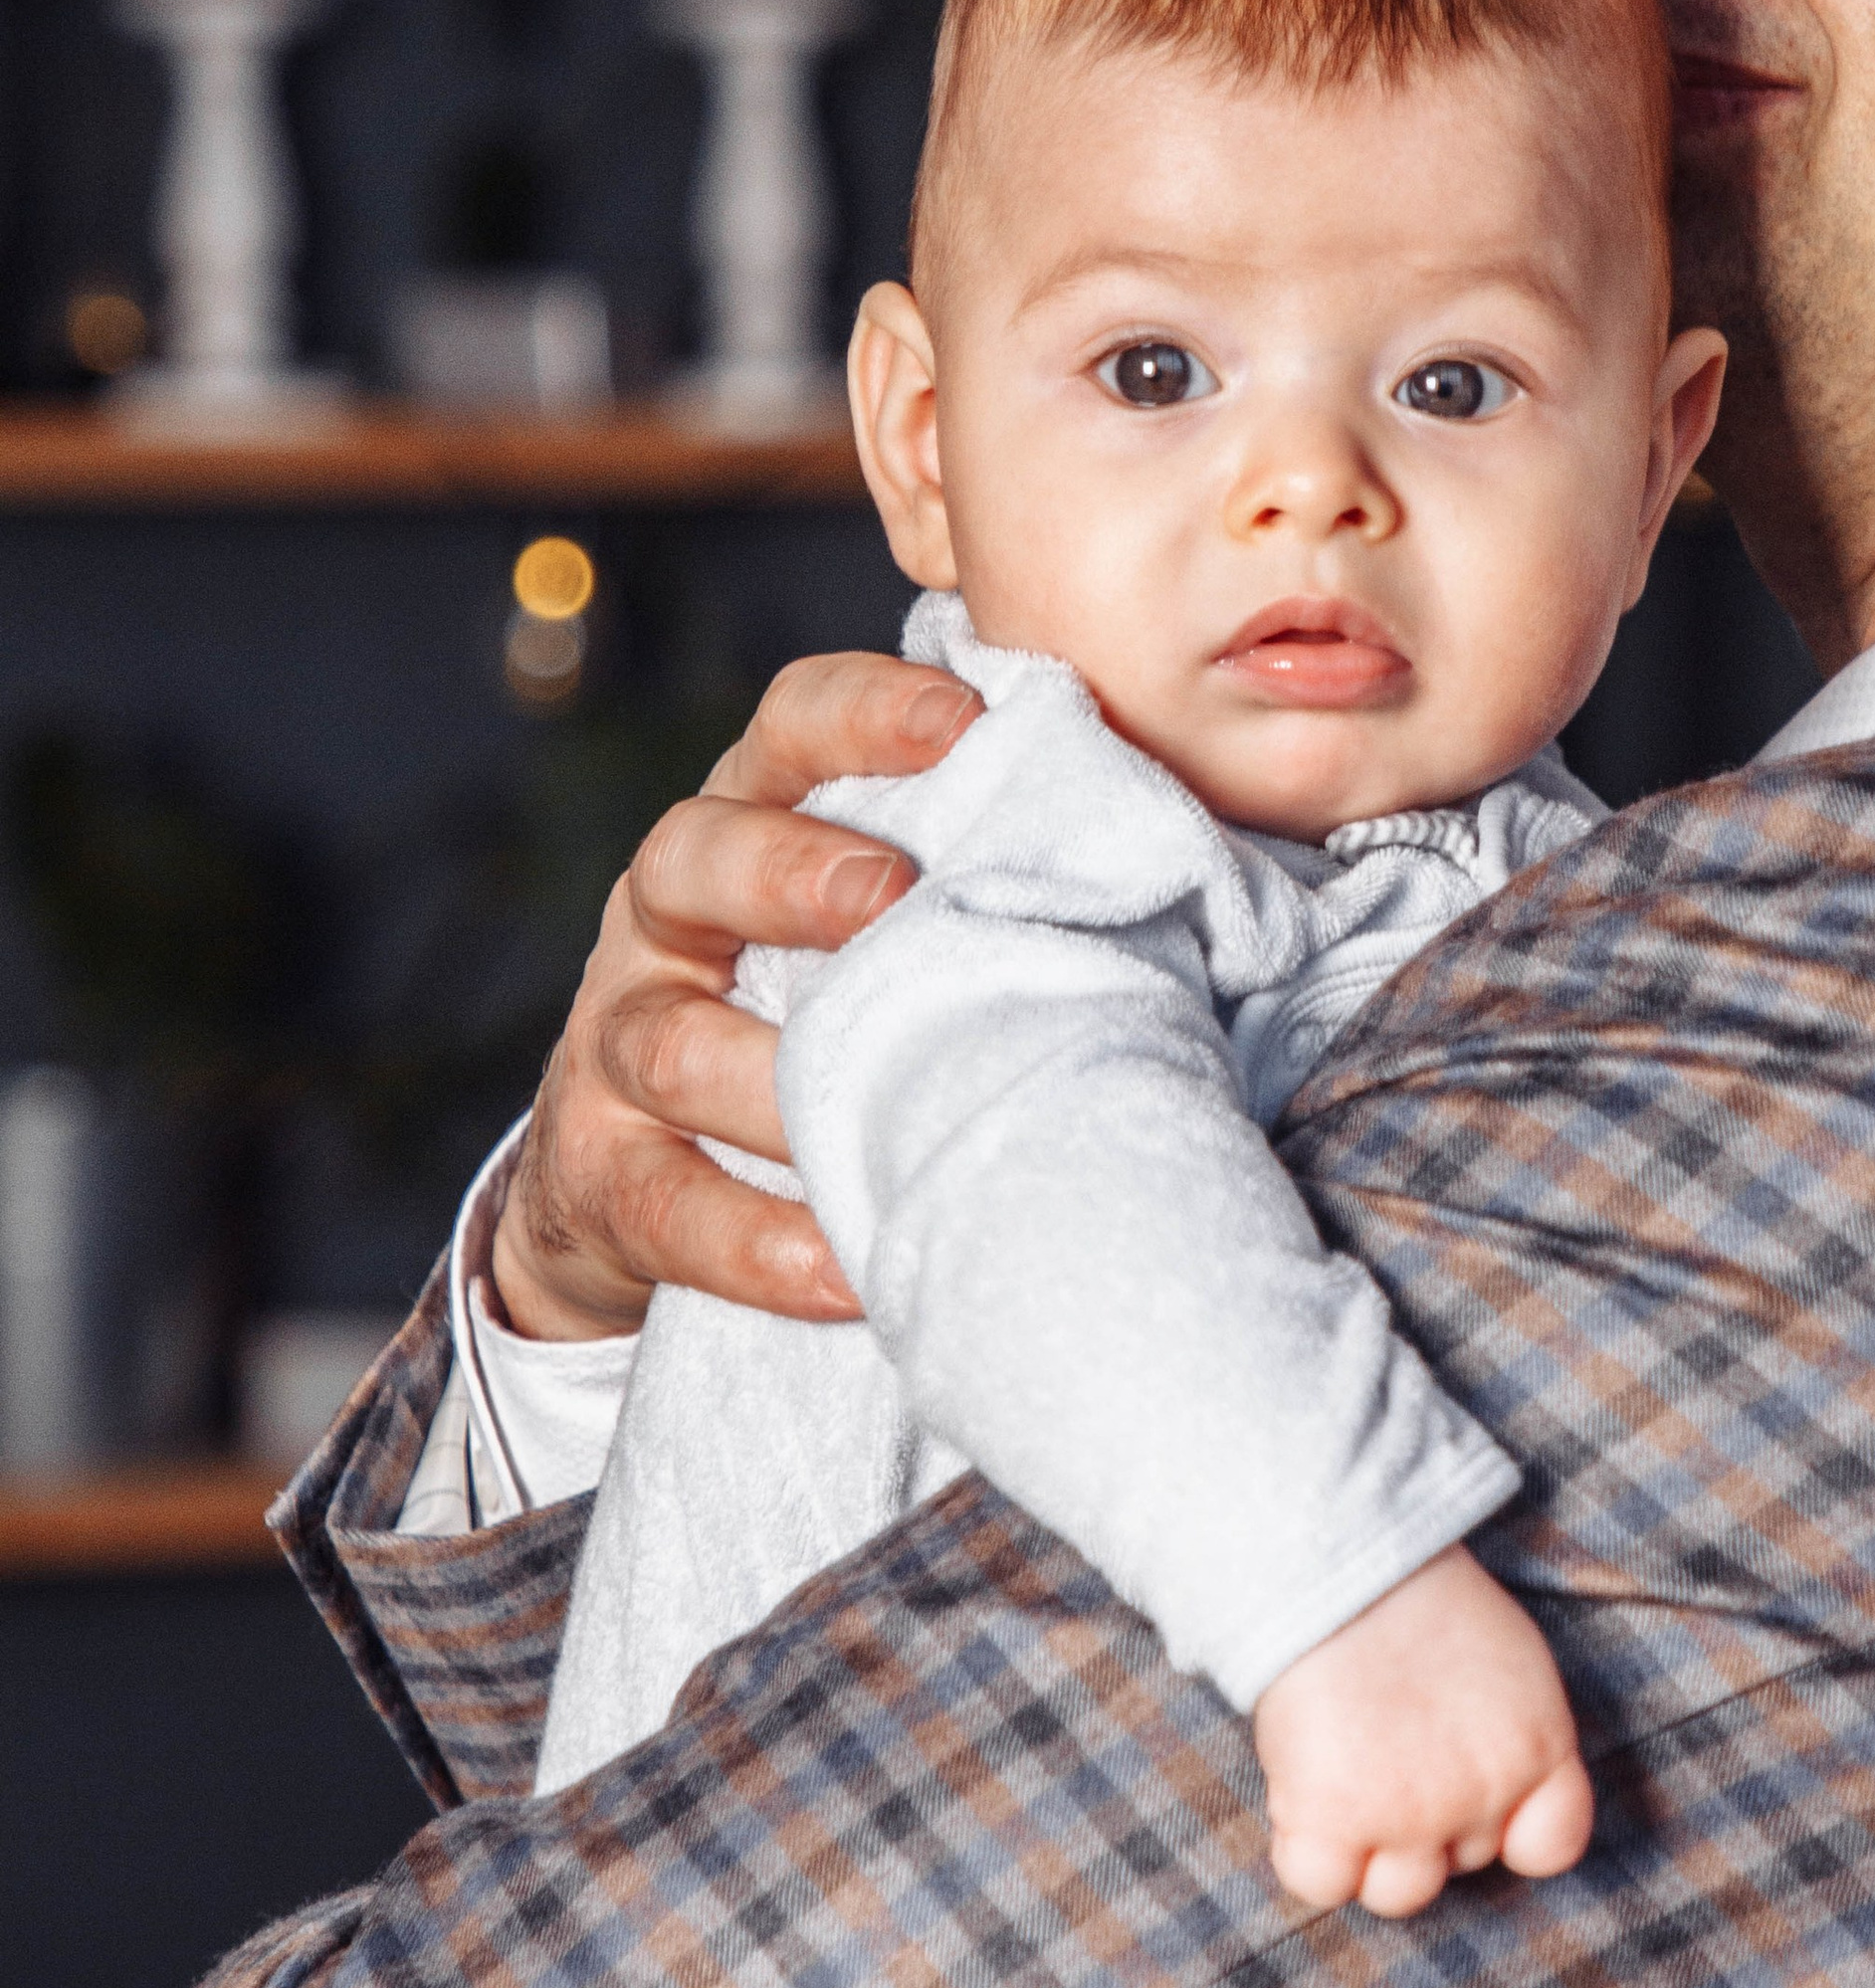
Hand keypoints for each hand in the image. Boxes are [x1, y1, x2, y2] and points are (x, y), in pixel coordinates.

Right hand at [489, 648, 979, 1339]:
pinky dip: (756, 1243)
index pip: (786, 733)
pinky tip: (846, 1273)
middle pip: (691, 857)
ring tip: (867, 1111)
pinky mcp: (598, 1172)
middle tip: (891, 894)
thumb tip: (1162, 866)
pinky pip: (666, 1204)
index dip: (860, 714)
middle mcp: (665, 921)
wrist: (642, 1184)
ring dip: (773, 1080)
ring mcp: (615, 1046)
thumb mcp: (872, 939)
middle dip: (789, 871)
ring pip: (668, 1043)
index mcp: (749, 830)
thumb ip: (968, 890)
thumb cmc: (819, 1023)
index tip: (964, 720)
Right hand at [1253, 1543, 1595, 1918]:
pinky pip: (1320, 1883)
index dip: (1511, 1835)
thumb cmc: (1417, 1597)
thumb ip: (1510, 1735)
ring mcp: (1407, 1817)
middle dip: (1427, 1824)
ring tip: (1345, 1773)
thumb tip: (1483, 1790)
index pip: (1553, 1845)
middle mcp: (1482, 1797)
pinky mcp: (1331, 1820)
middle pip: (1462, 1864)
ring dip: (1369, 1850)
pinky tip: (1303, 1795)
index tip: (1475, 1806)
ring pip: (1397, 1893)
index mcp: (1538, 1751)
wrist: (1341, 1566)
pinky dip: (1307, 1852)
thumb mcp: (1507, 1662)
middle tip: (1387, 1749)